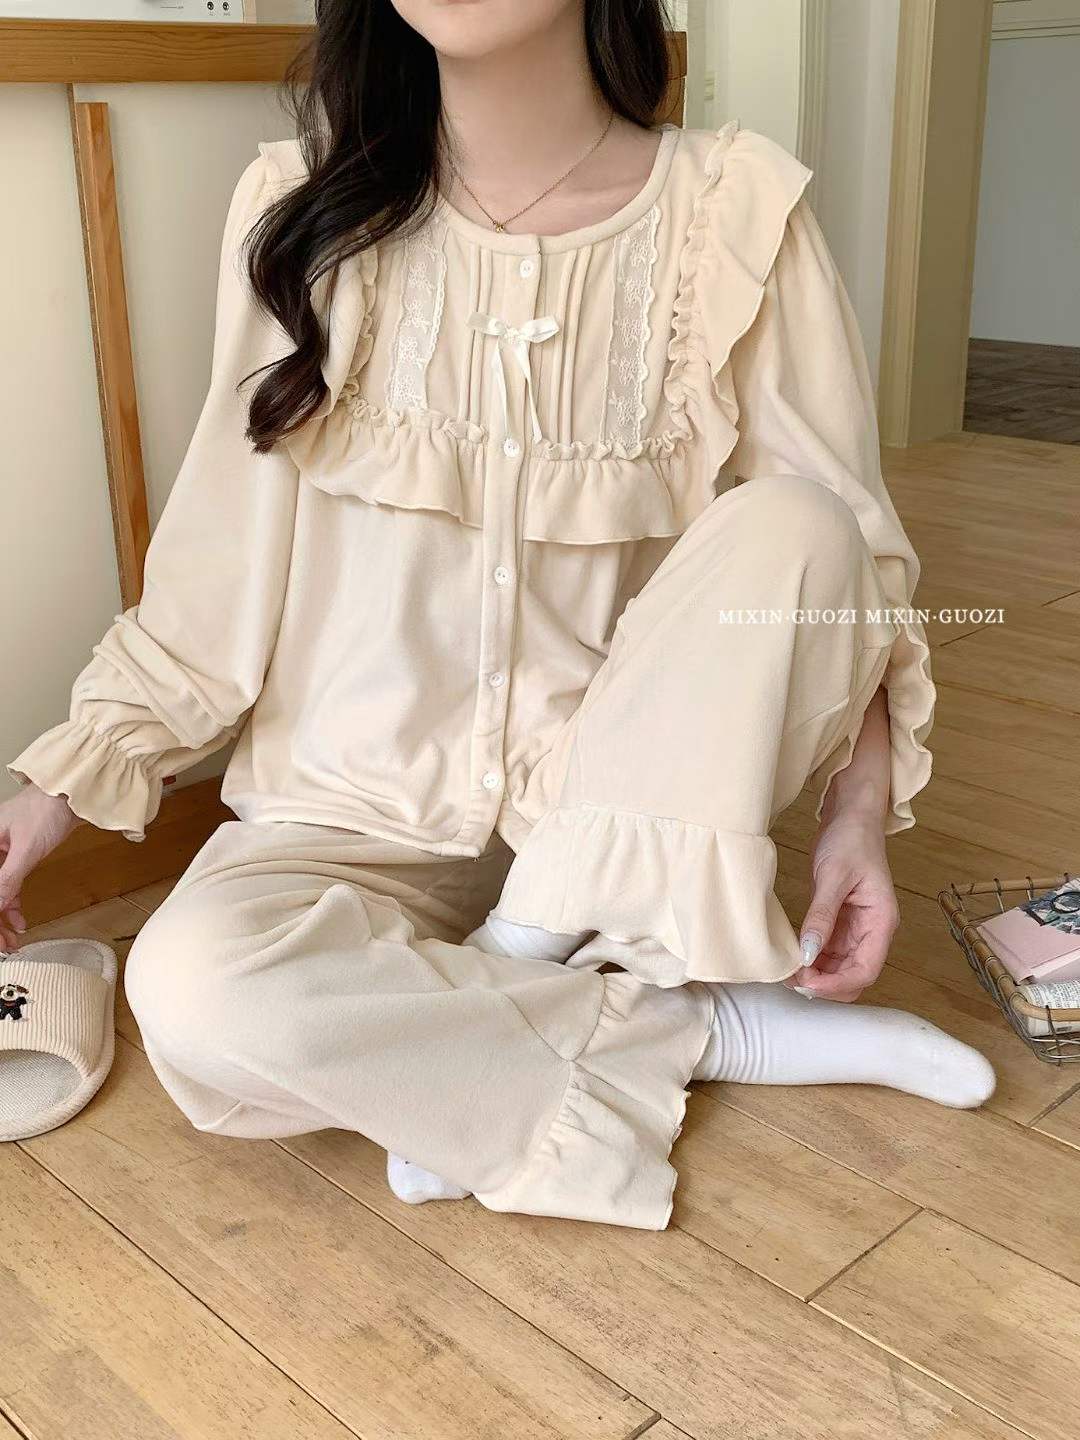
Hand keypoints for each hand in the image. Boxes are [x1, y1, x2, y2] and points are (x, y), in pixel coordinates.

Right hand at [0, 784, 82, 950]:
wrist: (72, 792)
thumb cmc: (47, 808)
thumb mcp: (26, 849)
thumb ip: (8, 880)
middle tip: (6, 945)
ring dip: (2, 917)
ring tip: (13, 940)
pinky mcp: (15, 857)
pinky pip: (7, 886)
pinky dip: (12, 904)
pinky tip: (19, 921)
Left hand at [784, 807, 898, 1002]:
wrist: (851, 816)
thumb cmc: (851, 840)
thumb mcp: (833, 876)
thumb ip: (822, 916)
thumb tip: (808, 954)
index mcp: (882, 922)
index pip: (866, 970)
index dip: (837, 984)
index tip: (807, 983)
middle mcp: (872, 931)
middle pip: (854, 976)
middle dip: (825, 984)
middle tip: (792, 980)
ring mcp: (856, 929)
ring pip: (839, 968)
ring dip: (816, 975)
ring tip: (787, 971)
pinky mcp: (840, 923)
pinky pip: (828, 952)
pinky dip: (812, 959)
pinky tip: (793, 958)